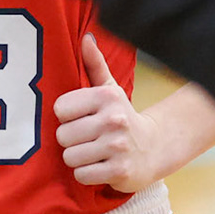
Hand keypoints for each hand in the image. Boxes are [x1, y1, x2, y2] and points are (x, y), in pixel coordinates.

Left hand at [53, 35, 162, 192]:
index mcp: (107, 97)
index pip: (60, 109)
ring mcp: (118, 146)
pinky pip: (82, 175)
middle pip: (63, 136)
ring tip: (93, 153)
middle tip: (87, 139)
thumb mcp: (110, 90)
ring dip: (77, 159)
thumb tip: (85, 38)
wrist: (154, 149)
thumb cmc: (122, 117)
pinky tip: (99, 166)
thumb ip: (94, 65)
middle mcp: (114, 119)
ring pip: (70, 157)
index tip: (81, 119)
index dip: (66, 118)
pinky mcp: (120, 171)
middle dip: (71, 141)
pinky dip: (86, 174)